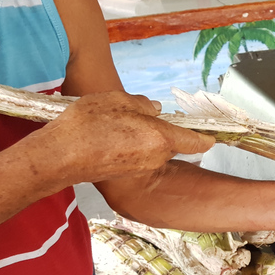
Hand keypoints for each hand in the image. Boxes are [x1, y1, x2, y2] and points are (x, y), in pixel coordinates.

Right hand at [39, 91, 214, 183]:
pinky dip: (132, 146)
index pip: (195, 141)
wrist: (60, 156)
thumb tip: (155, 109)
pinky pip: (140, 155)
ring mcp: (143, 167)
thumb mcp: (117, 101)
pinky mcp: (129, 173)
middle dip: (164, 129)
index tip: (214, 135)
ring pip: (154, 148)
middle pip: (172, 142)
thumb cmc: (87, 126)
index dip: (206, 137)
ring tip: (117, 124)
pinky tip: (110, 137)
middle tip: (142, 115)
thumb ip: (142, 104)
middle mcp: (156, 156)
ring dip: (145, 137)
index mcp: (160, 137)